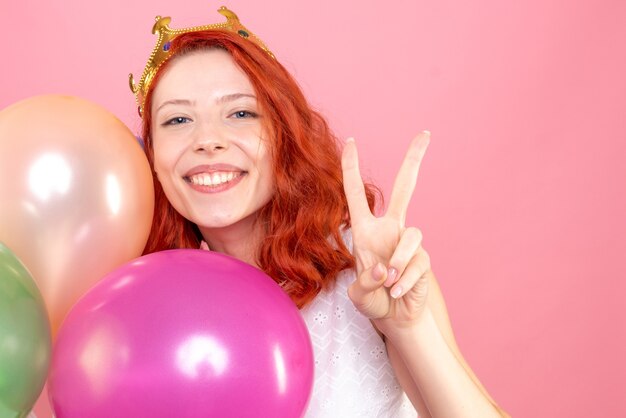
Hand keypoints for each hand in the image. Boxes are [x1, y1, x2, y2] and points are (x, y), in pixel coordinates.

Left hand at [341, 131, 431, 332]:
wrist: (395, 318)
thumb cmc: (372, 301)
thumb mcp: (358, 295)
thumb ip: (365, 283)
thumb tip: (385, 269)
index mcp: (365, 231)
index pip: (356, 193)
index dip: (351, 168)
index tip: (350, 141)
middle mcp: (389, 230)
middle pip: (404, 189)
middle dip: (414, 161)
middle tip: (425, 134)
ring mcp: (408, 243)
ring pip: (413, 235)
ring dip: (400, 261)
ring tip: (390, 284)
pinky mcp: (423, 259)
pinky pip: (418, 262)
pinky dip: (406, 280)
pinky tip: (397, 293)